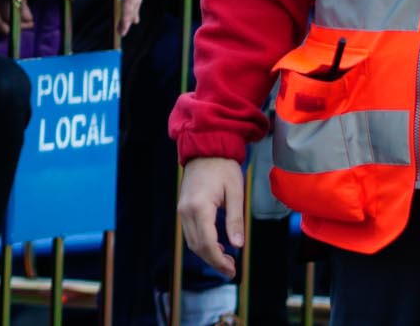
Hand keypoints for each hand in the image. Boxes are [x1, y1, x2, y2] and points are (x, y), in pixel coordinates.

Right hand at [178, 157, 243, 278]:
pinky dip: (201, 244)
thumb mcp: (236, 193)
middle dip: (214, 262)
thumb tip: (237, 245)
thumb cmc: (223, 168)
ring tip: (226, 260)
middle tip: (232, 269)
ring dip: (207, 254)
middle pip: (197, 246)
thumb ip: (236, 220)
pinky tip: (216, 246)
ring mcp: (182, 209)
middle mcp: (186, 210)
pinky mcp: (182, 208)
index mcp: (200, 207)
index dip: (219, 261)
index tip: (233, 270)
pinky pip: (189, 232)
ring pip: (191, 241)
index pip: (207, 243)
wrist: (205, 149)